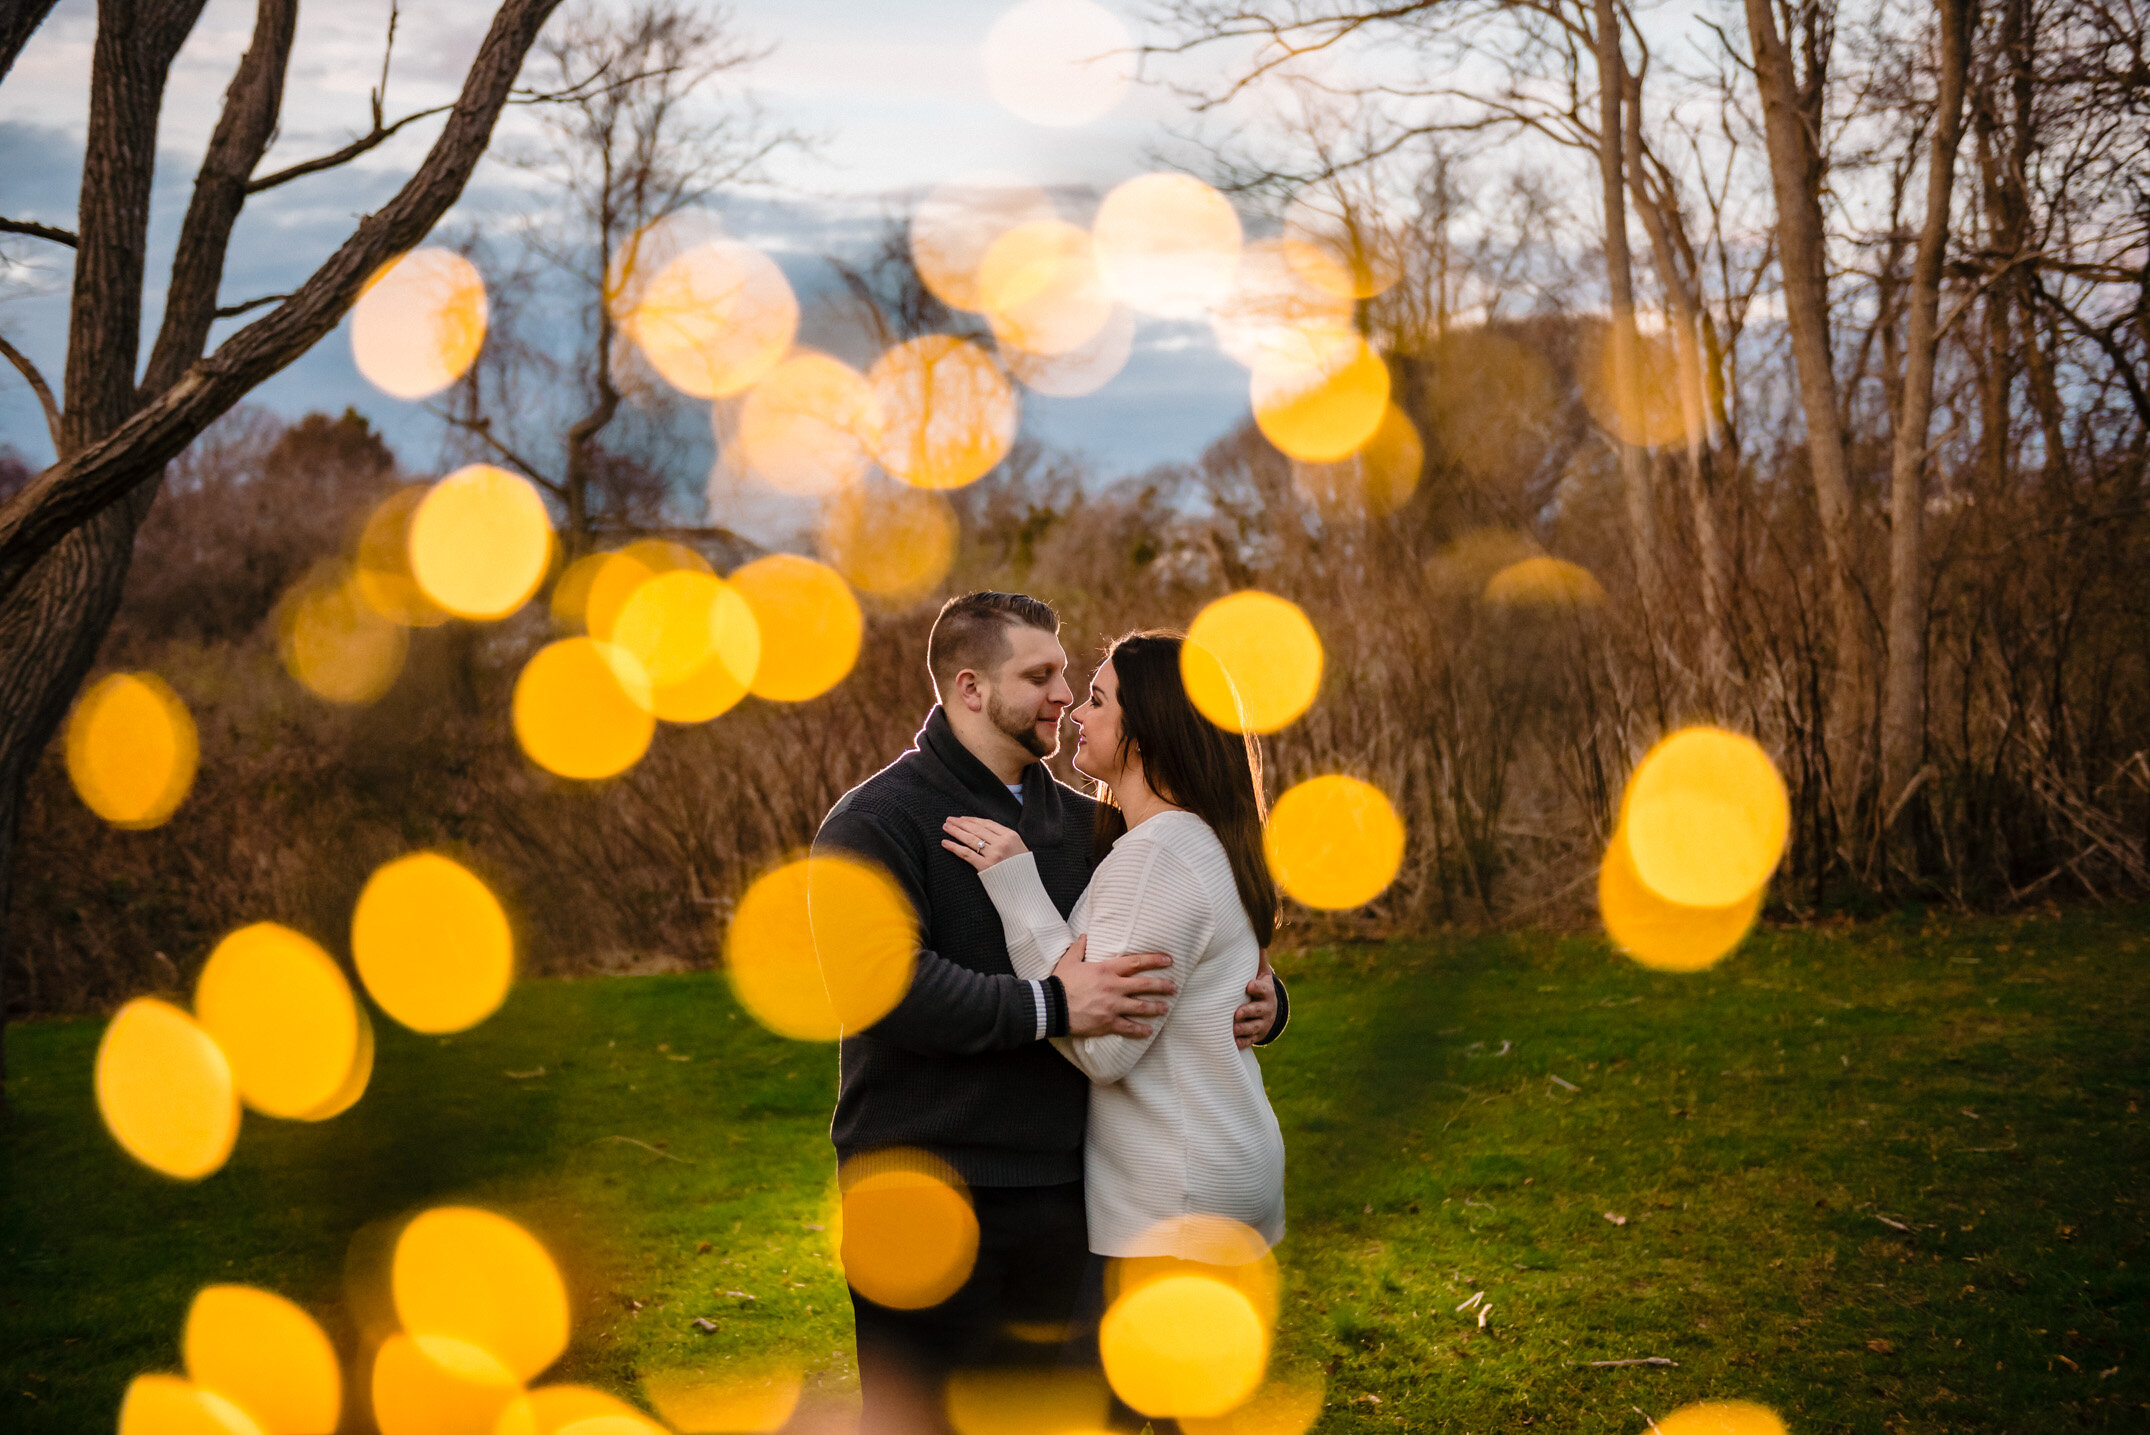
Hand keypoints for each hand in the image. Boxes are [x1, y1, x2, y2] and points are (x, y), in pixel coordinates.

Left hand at [941, 815, 1027, 869]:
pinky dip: (954, 847)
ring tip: (945, 827)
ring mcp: (994, 854)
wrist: (1025, 890)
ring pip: (970, 839)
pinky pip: (966, 854)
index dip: (972, 820)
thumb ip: (1005, 839)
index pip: (987, 823)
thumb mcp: (1019, 849)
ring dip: (955, 831)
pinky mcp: (985, 866)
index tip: (962, 818)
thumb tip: (986, 832)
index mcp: (1011, 836)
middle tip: (949, 819)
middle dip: (961, 823)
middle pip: (976, 829)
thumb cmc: (1022, 871)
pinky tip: (945, 843)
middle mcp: (1002, 843)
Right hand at [1054, 934, 1175, 1038]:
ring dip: (1156, 1008)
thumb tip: (1084, 935)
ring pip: (1141, 1007)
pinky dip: (1140, 1030)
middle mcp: (1114, 987)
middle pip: (1145, 985)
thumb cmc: (1060, 983)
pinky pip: (1128, 1027)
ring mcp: (1112, 1006)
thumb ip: (1079, 947)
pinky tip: (1149, 1031)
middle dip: (1162, 986)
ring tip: (1166, 1008)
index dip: (1154, 960)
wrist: (1052, 1006)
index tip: (1168, 960)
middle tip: (1174, 987)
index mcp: (1106, 970)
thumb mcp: (1069, 961)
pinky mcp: (1107, 1023)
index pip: (1136, 962)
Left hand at [1233, 954, 1276, 1049]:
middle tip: (1237, 1013)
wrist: (1271, 1009)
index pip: (1264, 989)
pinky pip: (1251, 1040)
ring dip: (1244, 1028)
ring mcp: (1262, 1022)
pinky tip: (1233, 1042)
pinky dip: (1243, 1042)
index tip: (1249, 985)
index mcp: (1266, 992)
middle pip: (1258, 1010)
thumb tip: (1258, 936)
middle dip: (1248, 1011)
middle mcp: (1266, 1008)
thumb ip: (1258, 959)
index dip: (1257, 987)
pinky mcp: (1257, 1034)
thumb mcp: (1262, 973)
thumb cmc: (1259, 986)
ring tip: (1234, 1029)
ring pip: (1254, 1027)